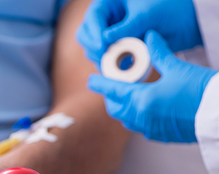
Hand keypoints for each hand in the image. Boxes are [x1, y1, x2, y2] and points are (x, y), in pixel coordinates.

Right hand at [76, 0, 201, 63]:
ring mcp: (110, 36)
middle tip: (105, 57)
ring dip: (101, 59)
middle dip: (94, 47)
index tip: (102, 45)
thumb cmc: (167, 9)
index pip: (93, 18)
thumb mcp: (146, 15)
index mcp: (109, 4)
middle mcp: (106, 19)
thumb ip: (126, 27)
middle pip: (85, 35)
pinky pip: (106, 60)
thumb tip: (105, 39)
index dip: (94, 32)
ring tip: (115, 65)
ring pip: (93, 50)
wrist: (185, 22)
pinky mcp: (116, 50)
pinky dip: (110, 67)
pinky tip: (121, 70)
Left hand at [88, 31, 216, 142]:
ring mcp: (150, 129)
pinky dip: (136, 118)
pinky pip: (140, 128)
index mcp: (142, 100)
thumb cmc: (200, 90)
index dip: (100, 84)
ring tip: (127, 97)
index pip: (113, 91)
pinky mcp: (160, 136)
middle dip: (111, 98)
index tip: (91, 80)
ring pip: (126, 120)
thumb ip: (159, 54)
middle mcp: (141, 117)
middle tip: (113, 86)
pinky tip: (144, 109)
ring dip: (123, 109)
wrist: (218, 116)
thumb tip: (150, 38)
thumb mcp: (178, 68)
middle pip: (115, 108)